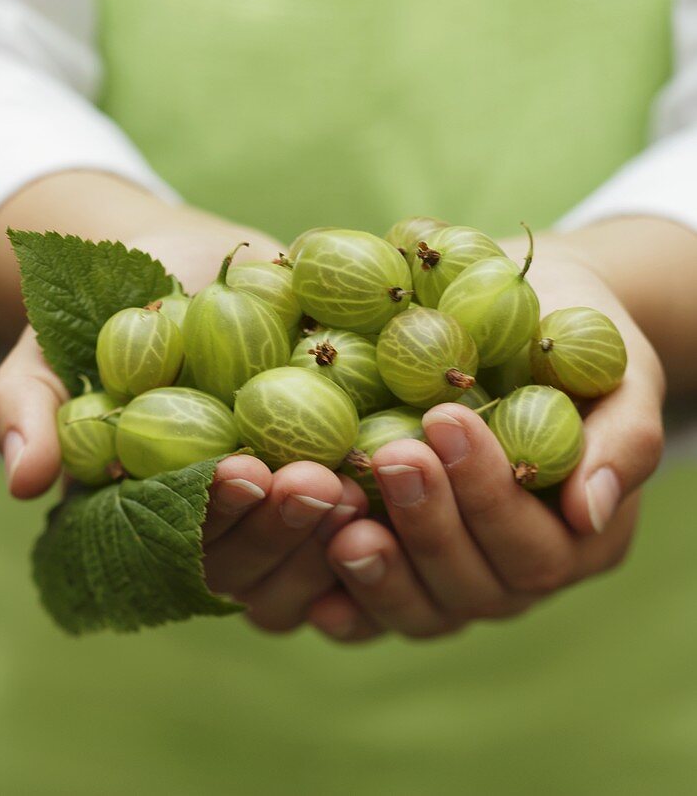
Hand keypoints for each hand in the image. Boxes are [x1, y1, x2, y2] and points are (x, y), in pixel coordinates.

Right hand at [0, 180, 362, 629]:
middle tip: (319, 480)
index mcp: (167, 523)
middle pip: (265, 557)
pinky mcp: (349, 455)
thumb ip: (33, 410)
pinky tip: (429, 441)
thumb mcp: (55, 350)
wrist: (188, 264)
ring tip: (380, 465)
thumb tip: (27, 479)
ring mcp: (294, 497)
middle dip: (291, 523)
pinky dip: (403, 476)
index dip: (218, 516)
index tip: (241, 472)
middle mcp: (236, 527)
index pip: (191, 544)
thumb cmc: (111, 313)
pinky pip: (379, 486)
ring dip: (353, 510)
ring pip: (325, 543)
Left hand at [308, 234, 664, 641]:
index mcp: (577, 536)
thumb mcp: (616, 371)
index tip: (444, 419)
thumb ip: (622, 440)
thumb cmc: (576, 336)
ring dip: (379, 572)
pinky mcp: (402, 567)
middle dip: (429, 523)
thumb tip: (588, 511)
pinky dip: (341, 601)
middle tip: (390, 455)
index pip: (533, 544)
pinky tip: (308, 583)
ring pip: (422, 610)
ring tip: (338, 518)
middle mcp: (516, 571)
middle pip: (473, 586)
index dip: (487, 493)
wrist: (520, 320)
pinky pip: (371, 609)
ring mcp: (456, 579)